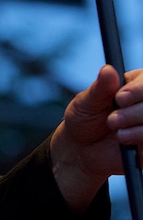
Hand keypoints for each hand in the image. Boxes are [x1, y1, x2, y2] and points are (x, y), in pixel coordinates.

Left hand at [50, 66, 142, 210]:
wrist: (82, 150)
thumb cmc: (84, 120)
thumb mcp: (86, 102)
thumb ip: (100, 88)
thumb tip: (108, 69)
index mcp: (133, 85)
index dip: (138, 89)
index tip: (120, 98)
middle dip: (134, 112)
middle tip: (112, 120)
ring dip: (137, 128)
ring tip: (115, 131)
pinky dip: (139, 139)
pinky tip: (124, 141)